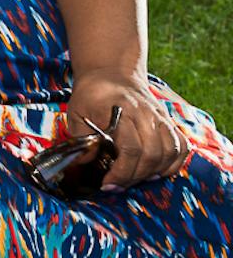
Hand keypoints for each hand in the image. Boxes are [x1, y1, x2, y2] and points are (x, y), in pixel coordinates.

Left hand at [68, 69, 188, 188]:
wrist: (111, 73)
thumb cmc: (91, 95)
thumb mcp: (76, 112)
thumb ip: (80, 138)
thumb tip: (84, 163)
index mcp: (121, 111)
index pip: (130, 148)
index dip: (121, 171)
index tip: (107, 184)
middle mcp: (145, 114)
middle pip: (152, 154)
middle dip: (135, 176)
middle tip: (117, 185)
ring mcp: (160, 117)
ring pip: (171, 151)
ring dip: (154, 172)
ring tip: (134, 179)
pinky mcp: (169, 121)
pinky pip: (182, 146)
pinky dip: (173, 163)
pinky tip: (156, 172)